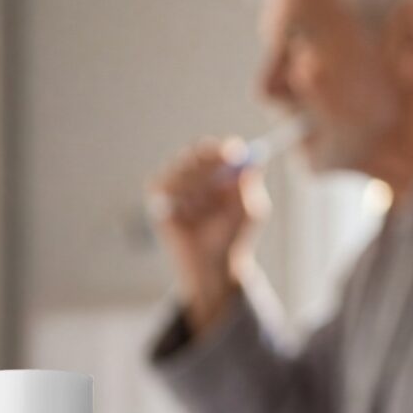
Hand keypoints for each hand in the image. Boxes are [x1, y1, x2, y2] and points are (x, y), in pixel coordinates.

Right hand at [148, 139, 268, 332]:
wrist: (212, 263)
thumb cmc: (233, 235)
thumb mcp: (251, 211)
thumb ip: (251, 186)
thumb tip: (254, 161)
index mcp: (221, 169)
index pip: (219, 149)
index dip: (225, 148)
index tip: (233, 153)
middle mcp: (197, 171)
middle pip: (196, 150)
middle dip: (208, 159)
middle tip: (218, 169)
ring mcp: (176, 182)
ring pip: (180, 167)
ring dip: (194, 185)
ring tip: (204, 211)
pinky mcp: (157, 197)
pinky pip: (163, 183)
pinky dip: (176, 196)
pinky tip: (187, 214)